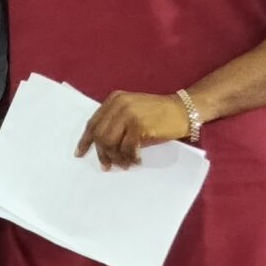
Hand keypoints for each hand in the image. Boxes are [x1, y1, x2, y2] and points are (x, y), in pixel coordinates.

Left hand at [75, 91, 191, 168]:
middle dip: (102, 153)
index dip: (85, 140)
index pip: (93, 123)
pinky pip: (127, 148)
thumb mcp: (132, 110)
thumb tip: (101, 148)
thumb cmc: (159, 114)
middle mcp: (119, 105)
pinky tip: (136, 161)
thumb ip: (115, 122)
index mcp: (114, 100)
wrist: (185, 109)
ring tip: (124, 164)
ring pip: (110, 143)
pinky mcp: (139, 125)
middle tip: (107, 166)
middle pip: (99, 135)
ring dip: (116, 157)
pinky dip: (130, 157)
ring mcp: (129, 114)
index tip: (80, 154)